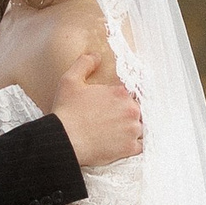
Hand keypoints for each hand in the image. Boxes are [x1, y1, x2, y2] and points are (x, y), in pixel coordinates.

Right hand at [49, 50, 141, 168]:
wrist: (63, 140)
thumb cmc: (66, 111)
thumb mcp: (70, 80)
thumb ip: (85, 63)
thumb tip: (96, 56)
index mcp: (120, 93)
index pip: (130, 94)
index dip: (121, 100)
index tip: (112, 107)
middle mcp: (131, 110)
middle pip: (138, 110)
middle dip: (128, 114)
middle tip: (113, 120)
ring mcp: (132, 130)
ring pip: (141, 128)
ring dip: (132, 129)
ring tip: (118, 133)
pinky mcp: (129, 148)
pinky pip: (140, 146)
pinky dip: (134, 145)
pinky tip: (123, 144)